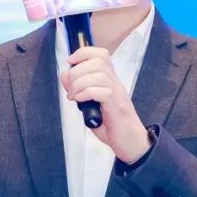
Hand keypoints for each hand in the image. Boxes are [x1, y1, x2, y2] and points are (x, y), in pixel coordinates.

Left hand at [59, 47, 151, 162]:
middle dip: (77, 71)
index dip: (83, 53)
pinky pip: (101, 91)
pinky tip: (80, 101)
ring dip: (79, 83)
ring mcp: (117, 95)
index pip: (101, 54)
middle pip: (98, 61)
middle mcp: (116, 84)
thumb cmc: (112, 125)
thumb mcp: (92, 105)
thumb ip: (80, 90)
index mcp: (110, 81)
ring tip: (74, 96)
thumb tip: (65, 77)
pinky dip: (85, 93)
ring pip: (99, 74)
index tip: (70, 62)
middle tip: (70, 88)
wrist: (132, 143)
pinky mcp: (116, 107)